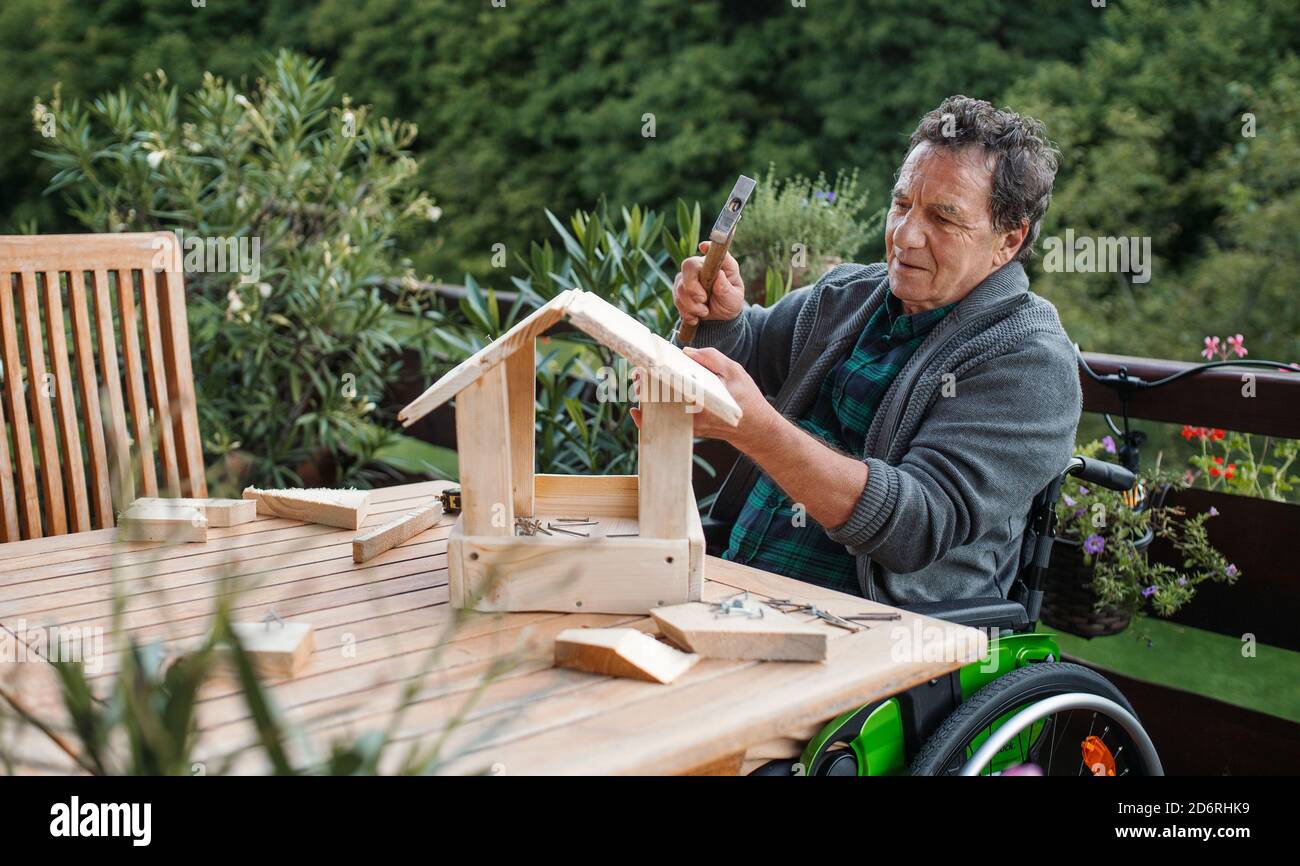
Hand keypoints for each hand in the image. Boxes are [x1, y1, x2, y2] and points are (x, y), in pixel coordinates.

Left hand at [630, 347, 776, 450]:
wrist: (755, 429)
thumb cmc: (746, 398)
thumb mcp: (735, 372)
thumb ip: (711, 359)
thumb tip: (686, 352)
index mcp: (702, 398)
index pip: (672, 384)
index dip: (655, 375)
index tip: (641, 367)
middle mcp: (693, 415)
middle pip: (662, 400)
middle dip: (646, 387)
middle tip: (635, 374)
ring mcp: (690, 425)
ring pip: (662, 412)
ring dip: (649, 399)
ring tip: (639, 383)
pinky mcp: (689, 430)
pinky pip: (667, 423)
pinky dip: (654, 415)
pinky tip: (639, 410)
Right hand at [672, 241, 744, 326]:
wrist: (720, 318)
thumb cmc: (730, 302)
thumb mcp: (734, 298)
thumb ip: (726, 288)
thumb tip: (719, 276)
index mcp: (719, 264)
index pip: (712, 251)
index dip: (707, 247)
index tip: (703, 247)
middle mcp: (702, 267)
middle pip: (688, 266)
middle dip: (692, 286)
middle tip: (703, 299)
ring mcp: (688, 277)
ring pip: (681, 287)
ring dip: (692, 305)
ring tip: (704, 312)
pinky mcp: (679, 290)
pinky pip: (677, 299)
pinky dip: (686, 311)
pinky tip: (695, 317)